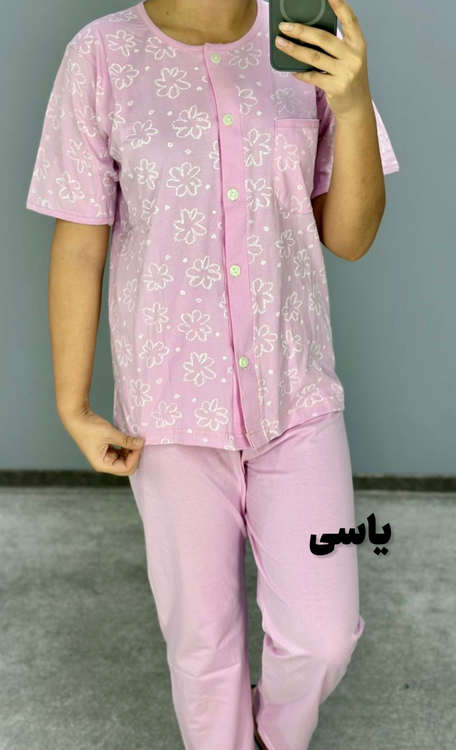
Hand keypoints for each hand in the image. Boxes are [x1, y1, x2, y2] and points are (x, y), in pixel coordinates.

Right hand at [60, 406, 144, 475]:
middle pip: (126, 467)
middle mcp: (104, 464)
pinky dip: (126, 448)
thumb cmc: (89, 427)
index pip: (125, 468)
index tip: (139, 443)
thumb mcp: (109, 433)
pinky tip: (128, 439)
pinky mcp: (106, 451)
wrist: (77, 418)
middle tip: (138, 442)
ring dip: (131, 451)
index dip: (135, 457)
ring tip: (133, 439)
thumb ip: (126, 440)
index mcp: (102, 465)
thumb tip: (141, 443)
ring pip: (124, 460)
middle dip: (134, 456)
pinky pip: (120, 453)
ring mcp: (105, 458)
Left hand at [275, 0, 371, 119]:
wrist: (357, 106)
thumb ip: (337, 45)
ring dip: (294, 49)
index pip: (349, 19)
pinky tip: (291, 69)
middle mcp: (353, 56)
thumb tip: (308, 33)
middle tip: (284, 26)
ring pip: (314, 57)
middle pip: (323, 38)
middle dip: (301, 31)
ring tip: (280, 43)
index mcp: (358, 44)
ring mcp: (345, 72)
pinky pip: (312, 76)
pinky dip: (300, 72)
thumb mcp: (350, 57)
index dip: (339, 5)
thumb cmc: (350, 78)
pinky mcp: (336, 87)